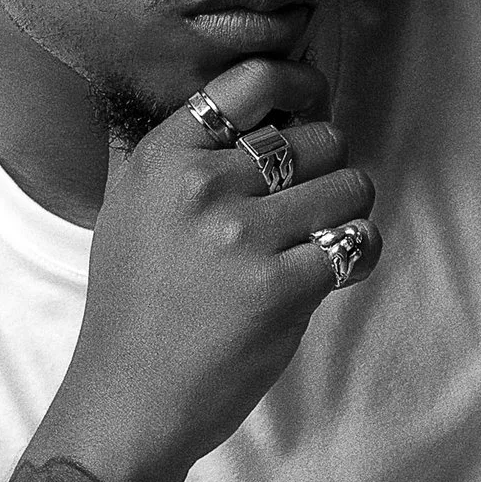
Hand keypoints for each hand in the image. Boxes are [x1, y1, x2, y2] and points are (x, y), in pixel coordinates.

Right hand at [35, 56, 379, 481]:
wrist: (129, 398)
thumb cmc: (131, 305)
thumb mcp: (122, 209)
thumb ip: (147, 145)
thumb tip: (176, 88)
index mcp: (163, 158)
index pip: (252, 82)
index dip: (299, 85)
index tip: (310, 104)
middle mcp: (201, 187)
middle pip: (317, 136)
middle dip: (326, 167)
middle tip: (306, 202)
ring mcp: (242, 238)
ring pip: (350, 185)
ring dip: (347, 210)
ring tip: (319, 236)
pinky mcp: (282, 289)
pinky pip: (357, 241)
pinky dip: (358, 254)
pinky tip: (332, 268)